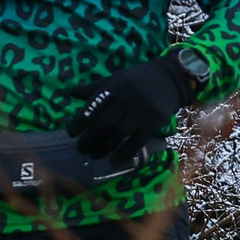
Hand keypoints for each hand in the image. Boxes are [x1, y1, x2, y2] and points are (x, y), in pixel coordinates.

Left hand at [71, 54, 196, 158]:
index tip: (72, 133)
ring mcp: (142, 111)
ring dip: (104, 148)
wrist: (171, 78)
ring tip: (95, 155)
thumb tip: (68, 93)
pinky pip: (137, 142)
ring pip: (119, 134)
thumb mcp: (116, 78)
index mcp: (115, 86)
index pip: (93, 105)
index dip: (79, 121)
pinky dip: (124, 154)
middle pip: (104, 123)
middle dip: (89, 139)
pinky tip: (114, 161)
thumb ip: (94, 88)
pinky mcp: (155, 122)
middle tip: (81, 149)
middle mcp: (127, 98)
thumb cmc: (138, 79)